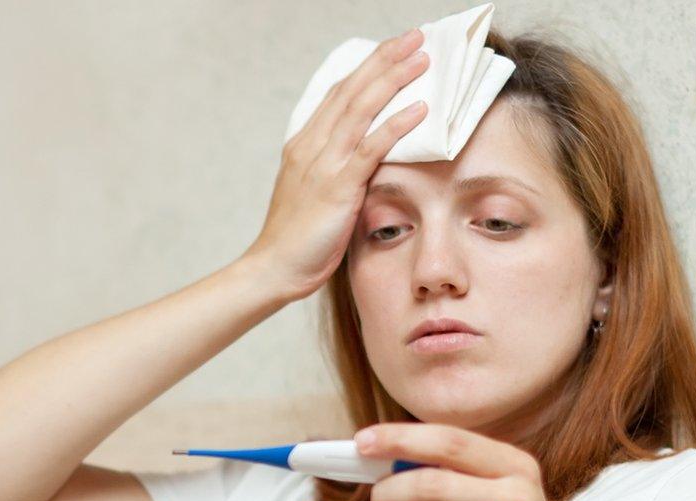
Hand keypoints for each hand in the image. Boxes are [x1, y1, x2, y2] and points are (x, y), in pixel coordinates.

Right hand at [241, 29, 430, 301]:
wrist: (273, 269)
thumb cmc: (296, 239)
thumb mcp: (314, 193)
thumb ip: (337, 169)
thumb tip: (369, 157)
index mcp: (304, 144)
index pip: (339, 93)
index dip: (367, 68)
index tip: (393, 49)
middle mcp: (312, 146)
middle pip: (352, 90)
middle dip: (384, 59)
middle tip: (415, 37)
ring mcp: (323, 164)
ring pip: (361, 109)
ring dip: (393, 80)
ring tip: (422, 60)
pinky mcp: (337, 187)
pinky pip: (371, 148)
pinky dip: (396, 125)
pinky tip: (420, 109)